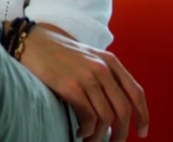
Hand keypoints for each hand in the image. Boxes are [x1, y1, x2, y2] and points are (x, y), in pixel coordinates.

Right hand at [19, 25, 148, 141]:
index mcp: (108, 60)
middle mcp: (101, 68)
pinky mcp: (71, 86)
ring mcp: (87, 77)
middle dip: (121, 133)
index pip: (136, 93)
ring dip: (100, 136)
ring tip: (90, 140)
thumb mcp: (86, 55)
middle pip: (122, 111)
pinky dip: (87, 131)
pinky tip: (79, 132)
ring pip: (106, 119)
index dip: (142, 116)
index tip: (141, 132)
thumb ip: (103, 73)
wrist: (30, 41)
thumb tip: (115, 105)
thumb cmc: (56, 51)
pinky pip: (89, 118)